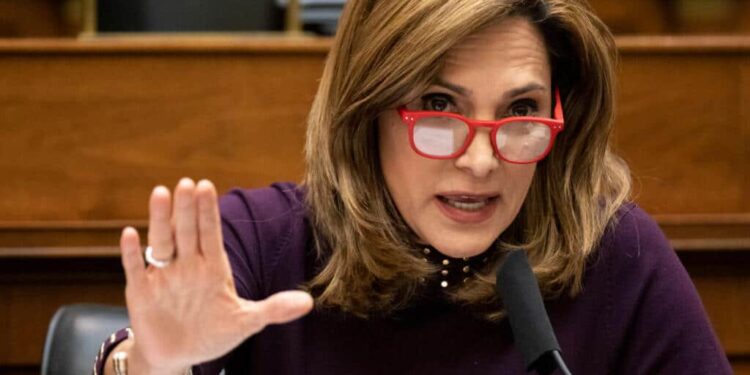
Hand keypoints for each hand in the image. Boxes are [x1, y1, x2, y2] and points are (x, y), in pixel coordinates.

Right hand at [119, 178, 312, 371]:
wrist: (179, 356)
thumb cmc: (213, 332)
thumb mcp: (246, 321)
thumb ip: (273, 309)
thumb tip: (308, 303)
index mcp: (212, 267)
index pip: (210, 233)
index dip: (208, 211)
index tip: (206, 185)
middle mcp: (187, 266)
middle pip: (187, 231)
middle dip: (186, 209)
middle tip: (186, 183)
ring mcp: (164, 277)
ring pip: (161, 243)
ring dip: (160, 220)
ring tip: (161, 193)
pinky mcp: (142, 293)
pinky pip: (134, 270)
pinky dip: (131, 254)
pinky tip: (129, 234)